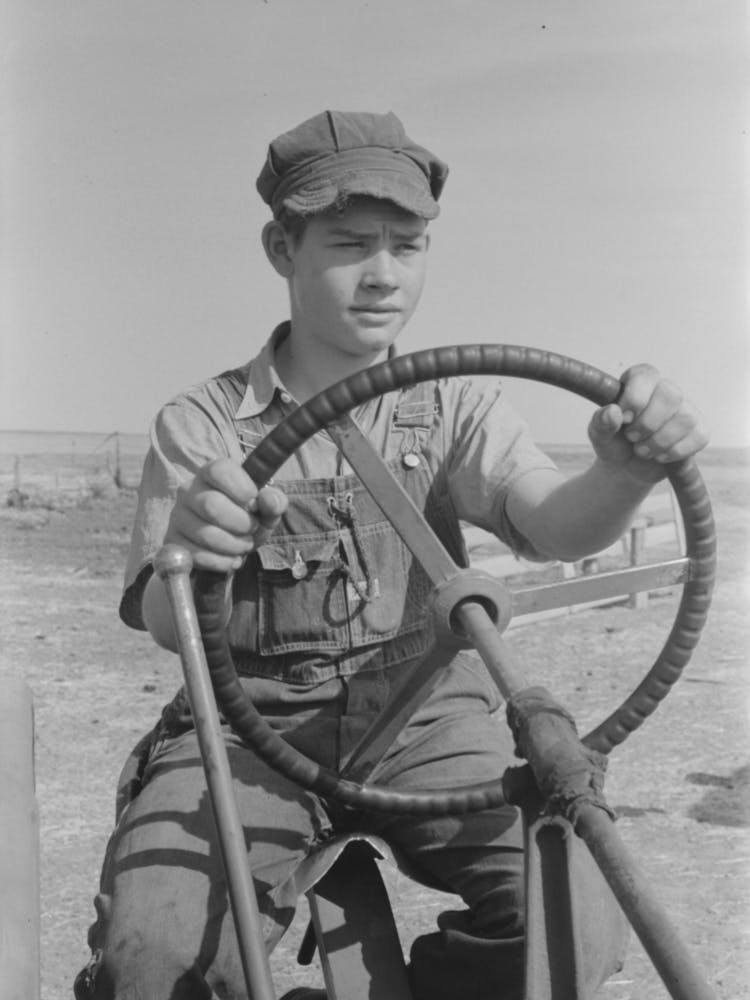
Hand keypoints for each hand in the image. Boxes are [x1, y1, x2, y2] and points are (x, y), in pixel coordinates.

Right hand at [164, 458, 286, 572]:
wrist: (227, 550)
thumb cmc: (247, 520)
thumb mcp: (266, 510)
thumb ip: (273, 501)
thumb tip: (270, 500)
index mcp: (211, 473)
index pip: (220, 470)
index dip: (243, 490)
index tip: (254, 504)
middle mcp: (189, 490)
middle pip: (211, 505)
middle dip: (241, 524)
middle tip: (251, 530)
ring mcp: (177, 516)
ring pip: (205, 533)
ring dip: (234, 546)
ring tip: (243, 546)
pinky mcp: (172, 542)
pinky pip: (196, 555)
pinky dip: (221, 562)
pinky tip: (230, 559)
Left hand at [588, 364, 708, 482]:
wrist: (626, 468)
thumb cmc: (613, 442)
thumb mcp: (599, 434)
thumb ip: (601, 422)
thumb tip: (613, 412)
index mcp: (639, 382)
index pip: (646, 375)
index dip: (635, 397)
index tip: (624, 419)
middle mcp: (666, 390)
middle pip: (671, 395)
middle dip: (648, 423)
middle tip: (632, 437)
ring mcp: (686, 410)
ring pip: (686, 418)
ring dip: (660, 441)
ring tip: (642, 450)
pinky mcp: (699, 431)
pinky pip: (698, 436)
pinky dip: (675, 452)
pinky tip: (659, 456)